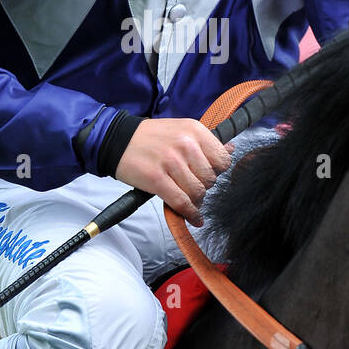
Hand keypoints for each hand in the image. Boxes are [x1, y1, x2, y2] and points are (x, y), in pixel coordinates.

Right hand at [114, 117, 234, 225]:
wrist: (117, 140)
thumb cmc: (150, 137)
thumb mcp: (181, 130)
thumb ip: (205, 142)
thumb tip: (231, 149)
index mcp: (194, 130)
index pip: (222, 159)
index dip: (218, 172)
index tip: (209, 175)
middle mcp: (185, 144)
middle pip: (211, 178)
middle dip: (204, 187)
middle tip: (193, 187)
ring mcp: (171, 162)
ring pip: (198, 192)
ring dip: (196, 201)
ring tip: (190, 200)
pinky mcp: (157, 179)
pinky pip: (182, 202)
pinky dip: (190, 214)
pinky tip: (193, 217)